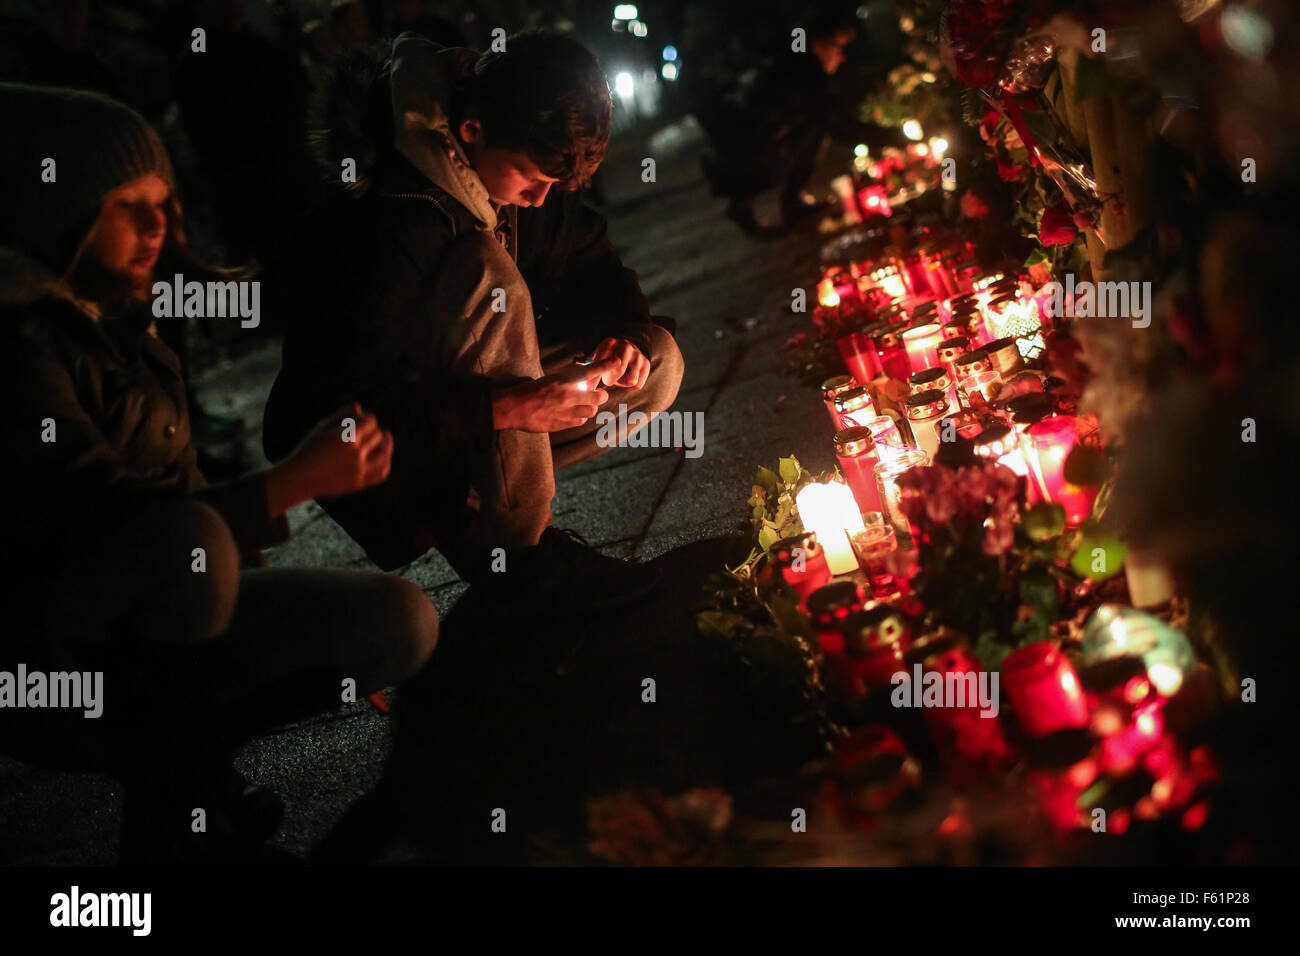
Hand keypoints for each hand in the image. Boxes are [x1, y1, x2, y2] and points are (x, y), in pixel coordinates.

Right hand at [267, 403, 393, 513]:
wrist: (299, 478)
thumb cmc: (308, 449)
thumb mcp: (321, 428)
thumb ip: (341, 415)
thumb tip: (359, 407)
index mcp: (347, 437)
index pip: (371, 422)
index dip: (367, 418)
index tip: (362, 419)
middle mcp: (356, 453)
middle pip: (378, 436)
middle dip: (374, 431)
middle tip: (369, 431)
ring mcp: (359, 470)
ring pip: (385, 455)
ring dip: (387, 446)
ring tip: (385, 440)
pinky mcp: (359, 483)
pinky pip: (381, 475)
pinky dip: (385, 465)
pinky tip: (384, 459)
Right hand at [491, 358, 616, 431]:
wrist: (513, 408)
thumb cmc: (529, 390)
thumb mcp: (549, 378)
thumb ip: (567, 379)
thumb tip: (582, 378)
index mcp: (563, 380)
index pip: (590, 371)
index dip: (605, 365)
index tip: (615, 361)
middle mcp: (567, 395)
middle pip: (599, 396)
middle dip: (600, 394)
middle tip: (597, 393)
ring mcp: (565, 411)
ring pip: (591, 411)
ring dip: (590, 407)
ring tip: (584, 404)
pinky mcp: (562, 424)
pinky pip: (580, 421)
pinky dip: (579, 417)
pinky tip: (573, 414)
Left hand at [590, 337, 649, 389]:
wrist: (623, 349)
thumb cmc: (605, 358)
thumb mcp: (595, 359)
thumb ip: (589, 371)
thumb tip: (587, 387)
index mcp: (609, 343)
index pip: (602, 362)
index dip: (596, 376)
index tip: (591, 385)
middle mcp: (625, 345)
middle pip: (618, 371)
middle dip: (610, 380)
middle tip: (607, 379)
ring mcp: (637, 354)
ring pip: (631, 380)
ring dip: (621, 384)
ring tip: (617, 379)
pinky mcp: (646, 363)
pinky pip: (638, 384)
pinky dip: (630, 388)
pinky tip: (624, 383)